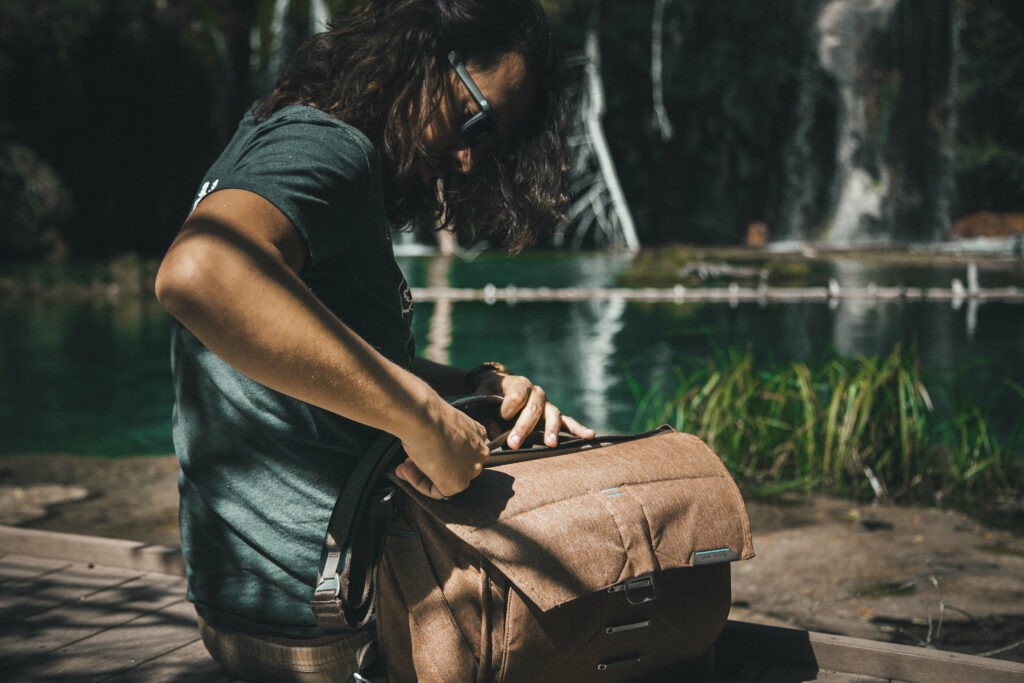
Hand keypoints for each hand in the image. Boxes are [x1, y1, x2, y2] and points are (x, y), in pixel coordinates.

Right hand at [395, 400, 488, 499]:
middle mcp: (479, 453)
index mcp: (477, 435)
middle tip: (409, 461)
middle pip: (453, 466)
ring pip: (446, 479)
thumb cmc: (428, 415)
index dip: (437, 452)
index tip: (422, 449)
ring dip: (421, 475)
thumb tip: (426, 449)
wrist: (423, 418)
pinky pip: (438, 492)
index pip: (460, 451)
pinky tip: (407, 471)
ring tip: (403, 467)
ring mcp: (471, 469)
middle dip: (430, 465)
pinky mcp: (458, 483)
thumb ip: (439, 439)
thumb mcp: (438, 424)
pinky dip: (419, 484)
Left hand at [472, 369, 595, 448]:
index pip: (517, 395)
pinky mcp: (552, 415)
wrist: (496, 389)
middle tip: (513, 443)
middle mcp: (535, 392)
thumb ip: (486, 417)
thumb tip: (493, 437)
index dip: (509, 407)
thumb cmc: (488, 396)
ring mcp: (546, 404)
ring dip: (550, 430)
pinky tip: (590, 435)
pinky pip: (567, 422)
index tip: (502, 416)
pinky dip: (578, 429)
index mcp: (517, 384)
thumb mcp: (481, 401)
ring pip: (552, 415)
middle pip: (533, 408)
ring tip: (550, 444)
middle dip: (523, 427)